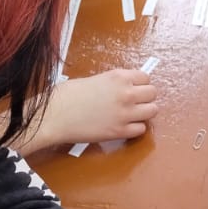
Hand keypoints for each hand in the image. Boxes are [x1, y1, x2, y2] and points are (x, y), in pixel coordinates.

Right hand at [41, 69, 159, 145]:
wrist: (55, 116)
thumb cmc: (66, 96)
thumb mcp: (94, 79)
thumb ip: (113, 83)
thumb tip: (122, 87)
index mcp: (118, 77)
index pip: (146, 78)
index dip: (140, 84)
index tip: (135, 89)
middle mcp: (126, 93)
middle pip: (153, 93)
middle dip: (145, 98)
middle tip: (135, 102)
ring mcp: (125, 113)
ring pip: (152, 111)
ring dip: (144, 113)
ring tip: (132, 115)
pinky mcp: (119, 131)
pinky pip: (141, 129)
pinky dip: (135, 128)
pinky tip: (125, 126)